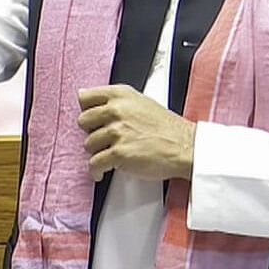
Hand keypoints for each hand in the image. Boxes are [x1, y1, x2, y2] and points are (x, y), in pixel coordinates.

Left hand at [77, 85, 195, 181]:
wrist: (185, 147)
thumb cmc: (166, 127)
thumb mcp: (140, 102)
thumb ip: (115, 100)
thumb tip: (84, 96)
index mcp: (121, 96)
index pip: (85, 98)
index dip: (86, 110)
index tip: (90, 120)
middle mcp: (117, 111)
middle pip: (83, 121)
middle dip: (90, 132)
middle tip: (101, 139)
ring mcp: (118, 132)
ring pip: (88, 144)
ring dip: (97, 152)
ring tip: (108, 155)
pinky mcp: (119, 153)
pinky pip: (95, 163)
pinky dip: (96, 170)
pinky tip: (101, 172)